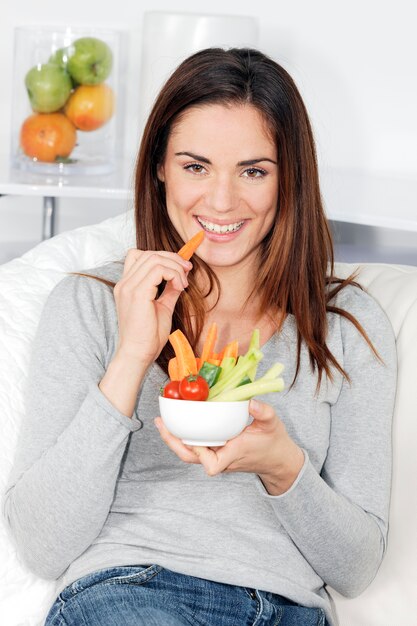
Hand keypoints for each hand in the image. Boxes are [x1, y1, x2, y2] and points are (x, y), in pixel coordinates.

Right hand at [113, 249, 191, 366]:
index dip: (163, 256)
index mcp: (127, 286)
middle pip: (149, 254)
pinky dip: (173, 274)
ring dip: (175, 267)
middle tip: (188, 271)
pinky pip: (158, 270)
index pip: (140, 256)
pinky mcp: (137, 293)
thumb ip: (169, 291)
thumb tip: (180, 278)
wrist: (138, 354)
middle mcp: (124, 283)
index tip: (181, 268)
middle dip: (173, 259)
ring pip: (154, 258)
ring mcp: (128, 287)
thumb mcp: (162, 307)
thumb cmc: (148, 336)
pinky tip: (180, 287)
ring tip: (184, 283)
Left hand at [155, 398, 304, 494]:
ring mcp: (216, 455)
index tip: (198, 439)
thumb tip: (250, 401)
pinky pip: (194, 447)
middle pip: (191, 458)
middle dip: (173, 442)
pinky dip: (183, 436)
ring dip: (174, 439)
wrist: (276, 459)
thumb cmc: (274, 442)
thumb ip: (263, 412)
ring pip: (189, 453)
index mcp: (233, 454)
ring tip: (162, 422)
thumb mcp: (273, 424)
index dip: (201, 454)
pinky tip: (176, 422)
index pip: (212, 465)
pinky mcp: (215, 451)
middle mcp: (221, 458)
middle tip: (161, 423)